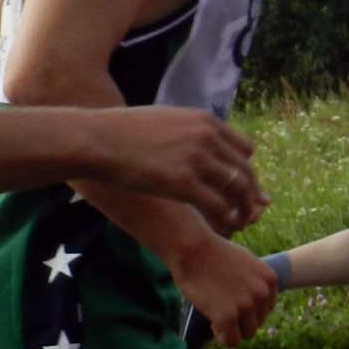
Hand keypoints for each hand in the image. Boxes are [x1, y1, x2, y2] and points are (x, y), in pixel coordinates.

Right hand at [94, 106, 267, 234]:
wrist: (99, 140)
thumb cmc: (124, 132)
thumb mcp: (165, 120)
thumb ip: (188, 131)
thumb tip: (194, 142)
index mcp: (205, 121)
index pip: (244, 150)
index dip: (243, 171)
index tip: (235, 188)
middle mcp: (207, 137)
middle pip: (245, 171)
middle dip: (249, 195)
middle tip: (247, 212)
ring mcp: (197, 160)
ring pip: (237, 190)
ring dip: (242, 210)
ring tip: (237, 223)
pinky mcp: (184, 183)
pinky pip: (220, 207)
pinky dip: (227, 220)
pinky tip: (223, 228)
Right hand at [170, 233, 278, 347]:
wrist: (191, 247)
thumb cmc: (211, 252)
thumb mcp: (243, 263)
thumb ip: (252, 283)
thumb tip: (250, 306)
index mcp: (269, 280)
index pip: (265, 309)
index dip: (247, 309)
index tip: (231, 301)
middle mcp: (262, 294)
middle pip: (257, 323)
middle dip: (240, 320)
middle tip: (220, 308)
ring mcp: (246, 306)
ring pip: (246, 334)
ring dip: (231, 329)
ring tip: (215, 315)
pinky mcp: (228, 317)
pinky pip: (230, 341)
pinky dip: (221, 336)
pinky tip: (212, 324)